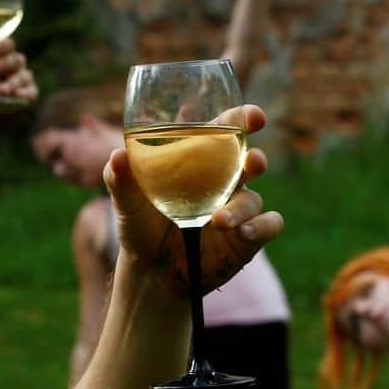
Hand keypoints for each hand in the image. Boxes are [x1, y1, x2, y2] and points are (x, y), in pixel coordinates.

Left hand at [0, 39, 37, 130]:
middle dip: (2, 65)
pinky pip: (31, 93)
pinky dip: (25, 94)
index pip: (6, 45)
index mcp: (0, 56)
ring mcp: (22, 82)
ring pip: (23, 77)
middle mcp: (14, 66)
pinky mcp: (28, 98)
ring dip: (12, 83)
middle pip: (16, 60)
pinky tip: (16, 96)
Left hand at [104, 105, 283, 295]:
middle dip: (255, 158)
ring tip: (218, 221)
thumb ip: (122, 179)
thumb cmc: (142, 226)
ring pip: (253, 198)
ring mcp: (239, 208)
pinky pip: (270, 225)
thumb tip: (117, 156)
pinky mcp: (248, 237)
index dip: (242, 119)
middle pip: (250, 160)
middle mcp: (225, 181)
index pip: (225, 131)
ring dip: (240, 207)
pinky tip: (244, 232)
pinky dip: (261, 227)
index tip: (253, 117)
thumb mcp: (127, 203)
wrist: (152, 271)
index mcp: (200, 161)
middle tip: (253, 160)